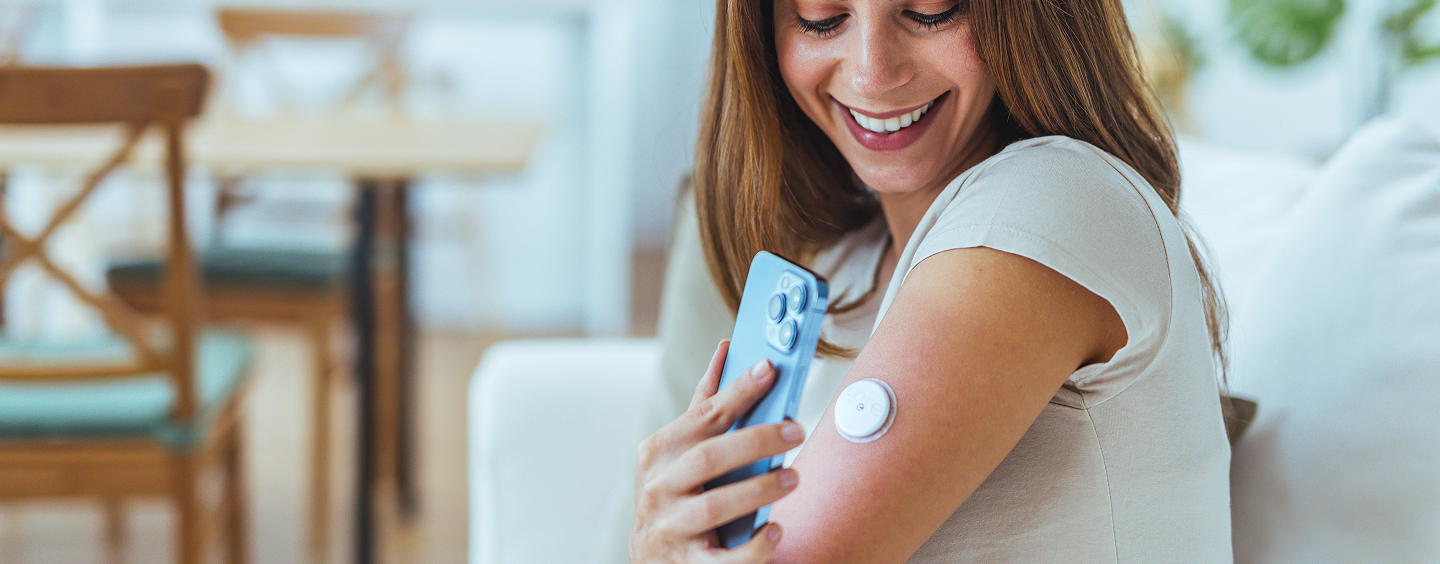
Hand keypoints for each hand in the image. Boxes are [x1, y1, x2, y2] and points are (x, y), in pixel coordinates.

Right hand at [629, 341, 805, 562]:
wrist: (651, 558)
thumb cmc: (676, 492)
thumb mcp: (681, 449)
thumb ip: (705, 405)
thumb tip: (726, 350)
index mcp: (659, 451)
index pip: (703, 415)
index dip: (738, 391)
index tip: (770, 370)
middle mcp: (658, 488)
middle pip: (710, 458)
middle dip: (757, 441)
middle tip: (797, 431)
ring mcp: (669, 528)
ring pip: (715, 507)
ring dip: (760, 489)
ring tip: (794, 478)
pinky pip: (723, 560)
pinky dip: (754, 547)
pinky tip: (776, 531)